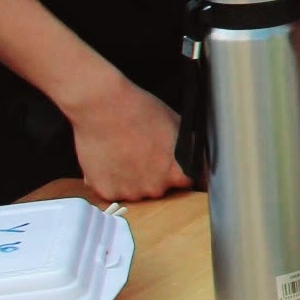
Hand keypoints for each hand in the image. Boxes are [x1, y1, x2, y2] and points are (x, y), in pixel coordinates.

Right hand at [67, 74, 191, 202]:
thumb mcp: (176, 125)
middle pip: (160, 188)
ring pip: (136, 192)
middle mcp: (155, 188)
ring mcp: (129, 192)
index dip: (182, 172)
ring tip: (124, 154)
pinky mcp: (106, 192)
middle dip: (156, 175)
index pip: (188, 182)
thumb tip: (198, 161)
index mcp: (176, 172)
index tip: (175, 166)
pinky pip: (113, 192)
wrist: (101, 107)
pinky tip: (110, 160)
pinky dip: (112, 181)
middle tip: (144, 153)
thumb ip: (189, 149)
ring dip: (132, 180)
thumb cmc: (139, 111)